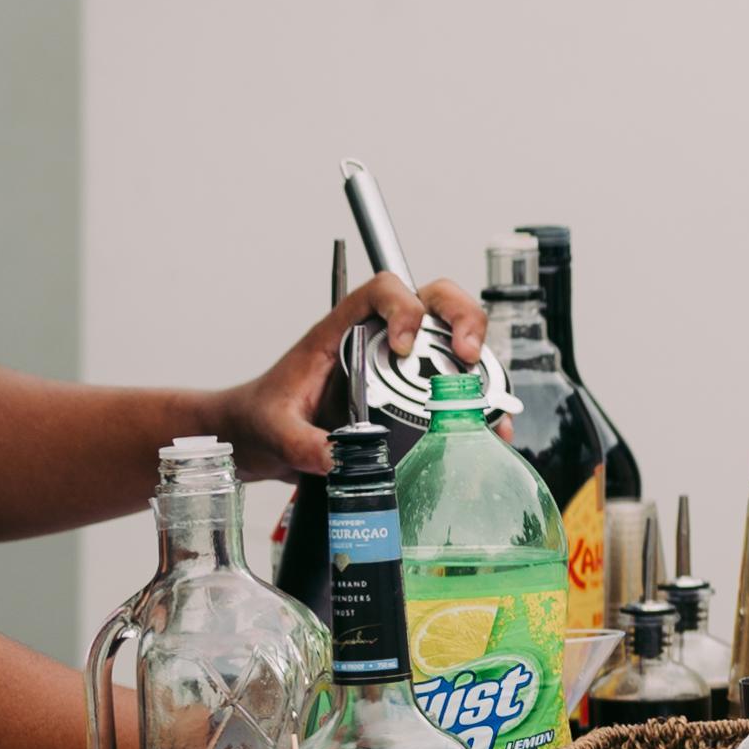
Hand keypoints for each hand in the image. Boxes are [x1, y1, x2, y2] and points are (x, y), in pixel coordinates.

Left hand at [222, 270, 484, 481]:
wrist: (260, 438)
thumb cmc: (264, 417)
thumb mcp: (275, 430)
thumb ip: (299, 442)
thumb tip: (336, 458)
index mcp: (341, 331)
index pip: (382, 290)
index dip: (404, 307)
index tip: (406, 346)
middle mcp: (377, 340)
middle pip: (435, 301)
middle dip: (463, 319)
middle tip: (468, 355)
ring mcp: (399, 365)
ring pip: (454, 342)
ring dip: (480, 364)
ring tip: (489, 405)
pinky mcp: (411, 394)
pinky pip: (454, 386)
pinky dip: (479, 402)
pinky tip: (489, 427)